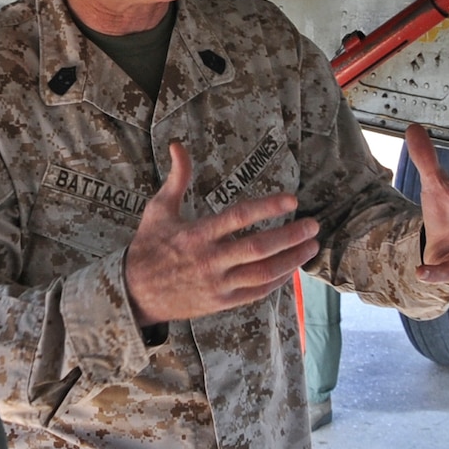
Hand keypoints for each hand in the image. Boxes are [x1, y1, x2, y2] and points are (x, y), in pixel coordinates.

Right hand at [123, 142, 319, 324]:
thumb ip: (176, 178)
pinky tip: (291, 269)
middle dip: (291, 237)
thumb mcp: (158, 209)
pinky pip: (256, 293)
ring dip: (291, 260)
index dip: (268, 206)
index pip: (239, 217)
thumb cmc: (149, 247)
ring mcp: (217, 285)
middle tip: (313, 226)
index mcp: (196, 234)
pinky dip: (277, 281)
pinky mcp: (221, 303)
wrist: (134, 293)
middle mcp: (209, 260)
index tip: (292, 199)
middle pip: (259, 248)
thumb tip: (177, 145)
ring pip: (263, 273)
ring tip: (311, 247)